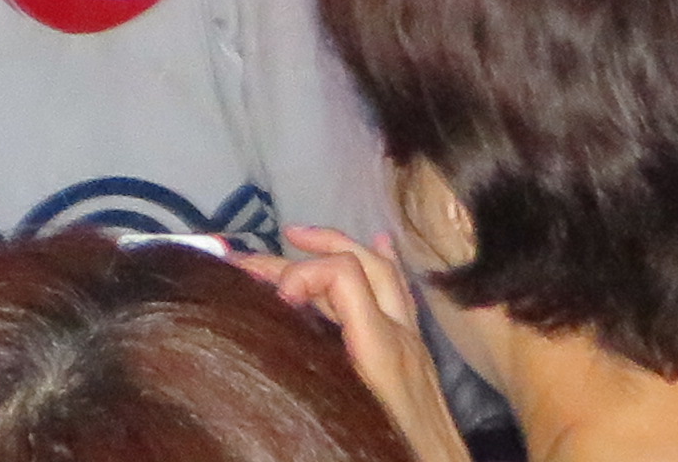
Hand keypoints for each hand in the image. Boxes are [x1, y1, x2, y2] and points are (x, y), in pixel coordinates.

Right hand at [233, 228, 467, 461]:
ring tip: (301, 237)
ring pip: (384, 274)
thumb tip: (268, 341)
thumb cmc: (394, 446)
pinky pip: (402, 297)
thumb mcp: (346, 408)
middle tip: (259, 257)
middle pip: (363, 265)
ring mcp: (413, 343)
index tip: (273, 300)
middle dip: (312, 248)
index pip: (345, 274)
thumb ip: (312, 370)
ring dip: (340, 248)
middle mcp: (400, 336)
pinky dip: (385, 264)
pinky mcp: (418, 357)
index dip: (303, 272)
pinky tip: (381, 242)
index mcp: (381, 350)